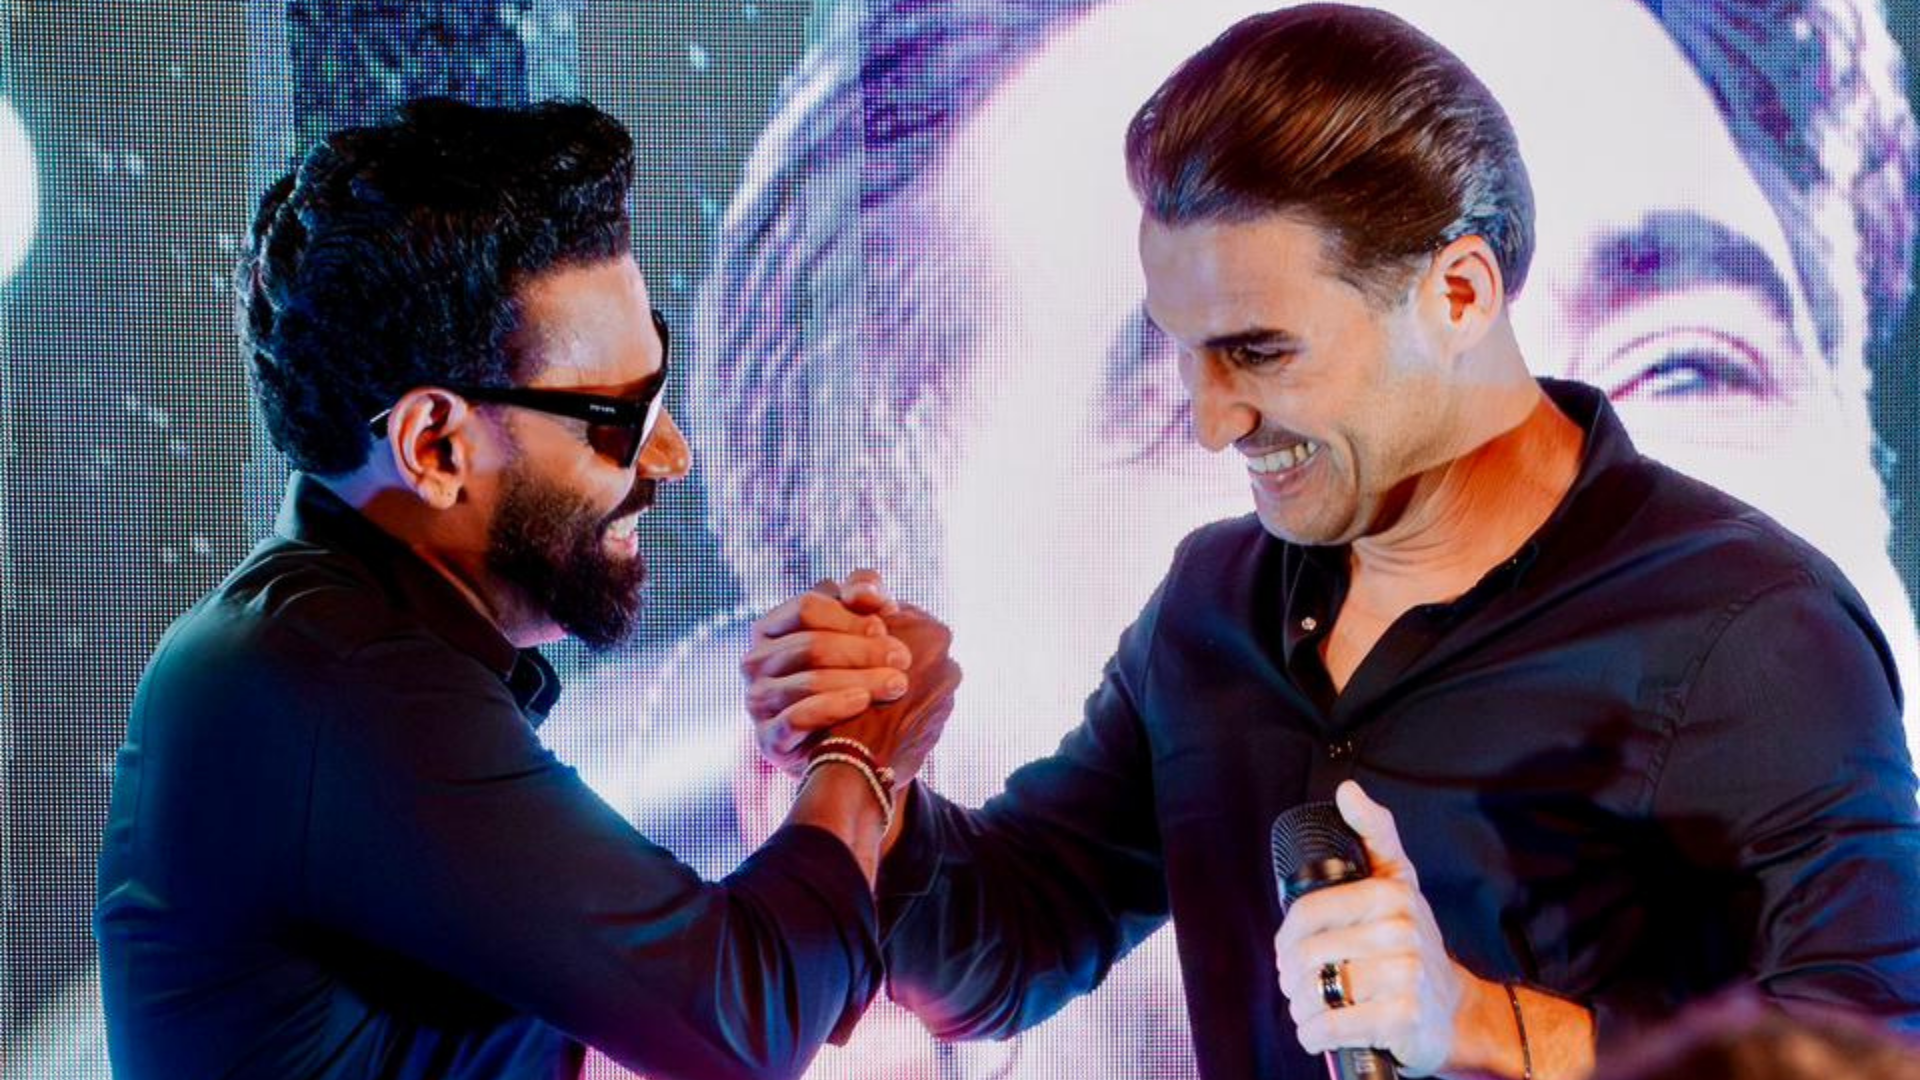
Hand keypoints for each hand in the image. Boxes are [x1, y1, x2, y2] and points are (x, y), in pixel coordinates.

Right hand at [743, 570, 947, 774]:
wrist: (840, 741)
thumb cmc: (849, 670)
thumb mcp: (857, 626)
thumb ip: (863, 595)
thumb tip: (865, 594)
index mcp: (771, 627)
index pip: (807, 608)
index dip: (849, 616)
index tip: (885, 628)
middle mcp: (755, 661)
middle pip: (811, 646)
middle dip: (862, 651)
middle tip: (903, 659)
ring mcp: (757, 701)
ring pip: (808, 682)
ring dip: (858, 680)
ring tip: (896, 684)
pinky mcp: (768, 738)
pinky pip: (795, 720)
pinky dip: (831, 708)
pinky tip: (861, 701)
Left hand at [1273, 781, 1493, 1075]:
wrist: (1454, 1011)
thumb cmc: (1413, 944)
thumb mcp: (1398, 882)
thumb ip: (1374, 833)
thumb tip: (1347, 791)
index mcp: (1391, 894)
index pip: (1309, 912)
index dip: (1285, 938)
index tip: (1286, 954)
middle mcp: (1401, 930)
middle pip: (1309, 954)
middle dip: (1291, 977)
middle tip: (1297, 986)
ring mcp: (1405, 974)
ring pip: (1317, 990)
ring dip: (1300, 1008)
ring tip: (1308, 1008)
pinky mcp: (1403, 1017)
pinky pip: (1334, 1025)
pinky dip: (1314, 1035)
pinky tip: (1316, 1032)